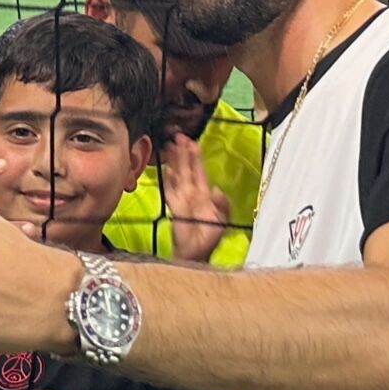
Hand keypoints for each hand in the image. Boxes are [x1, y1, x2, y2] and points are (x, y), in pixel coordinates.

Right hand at [161, 135, 230, 264]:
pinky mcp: (173, 206)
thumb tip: (216, 189)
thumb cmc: (210, 236)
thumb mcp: (222, 219)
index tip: (192, 142)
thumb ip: (223, 204)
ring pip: (177, 175)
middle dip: (183, 153)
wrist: (196, 252)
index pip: (199, 170)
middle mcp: (192, 192)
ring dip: (174, 161)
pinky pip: (169, 189)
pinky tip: (166, 169)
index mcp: (204, 193)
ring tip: (169, 146)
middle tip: (178, 137)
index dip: (196, 156)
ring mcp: (181, 198)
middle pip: (186, 169)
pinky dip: (168, 179)